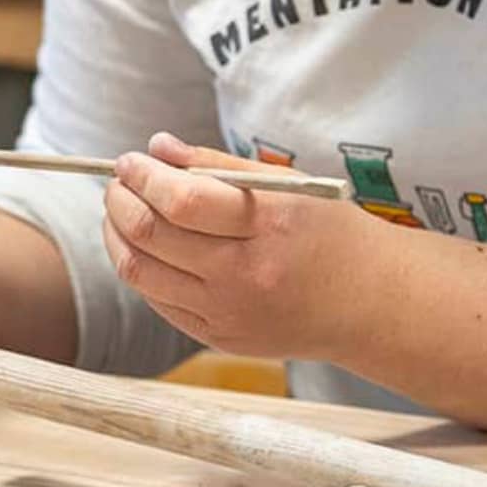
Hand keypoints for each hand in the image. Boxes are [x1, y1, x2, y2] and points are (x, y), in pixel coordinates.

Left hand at [102, 132, 375, 359]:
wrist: (369, 302)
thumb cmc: (328, 230)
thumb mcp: (285, 183)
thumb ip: (216, 164)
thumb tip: (157, 147)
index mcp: (267, 226)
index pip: (183, 200)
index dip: (144, 176)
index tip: (129, 159)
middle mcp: (245, 276)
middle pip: (152, 236)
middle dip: (120, 201)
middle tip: (117, 180)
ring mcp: (229, 314)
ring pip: (142, 273)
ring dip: (117, 235)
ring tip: (119, 209)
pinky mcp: (219, 339)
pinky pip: (158, 301)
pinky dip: (139, 267)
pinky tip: (143, 244)